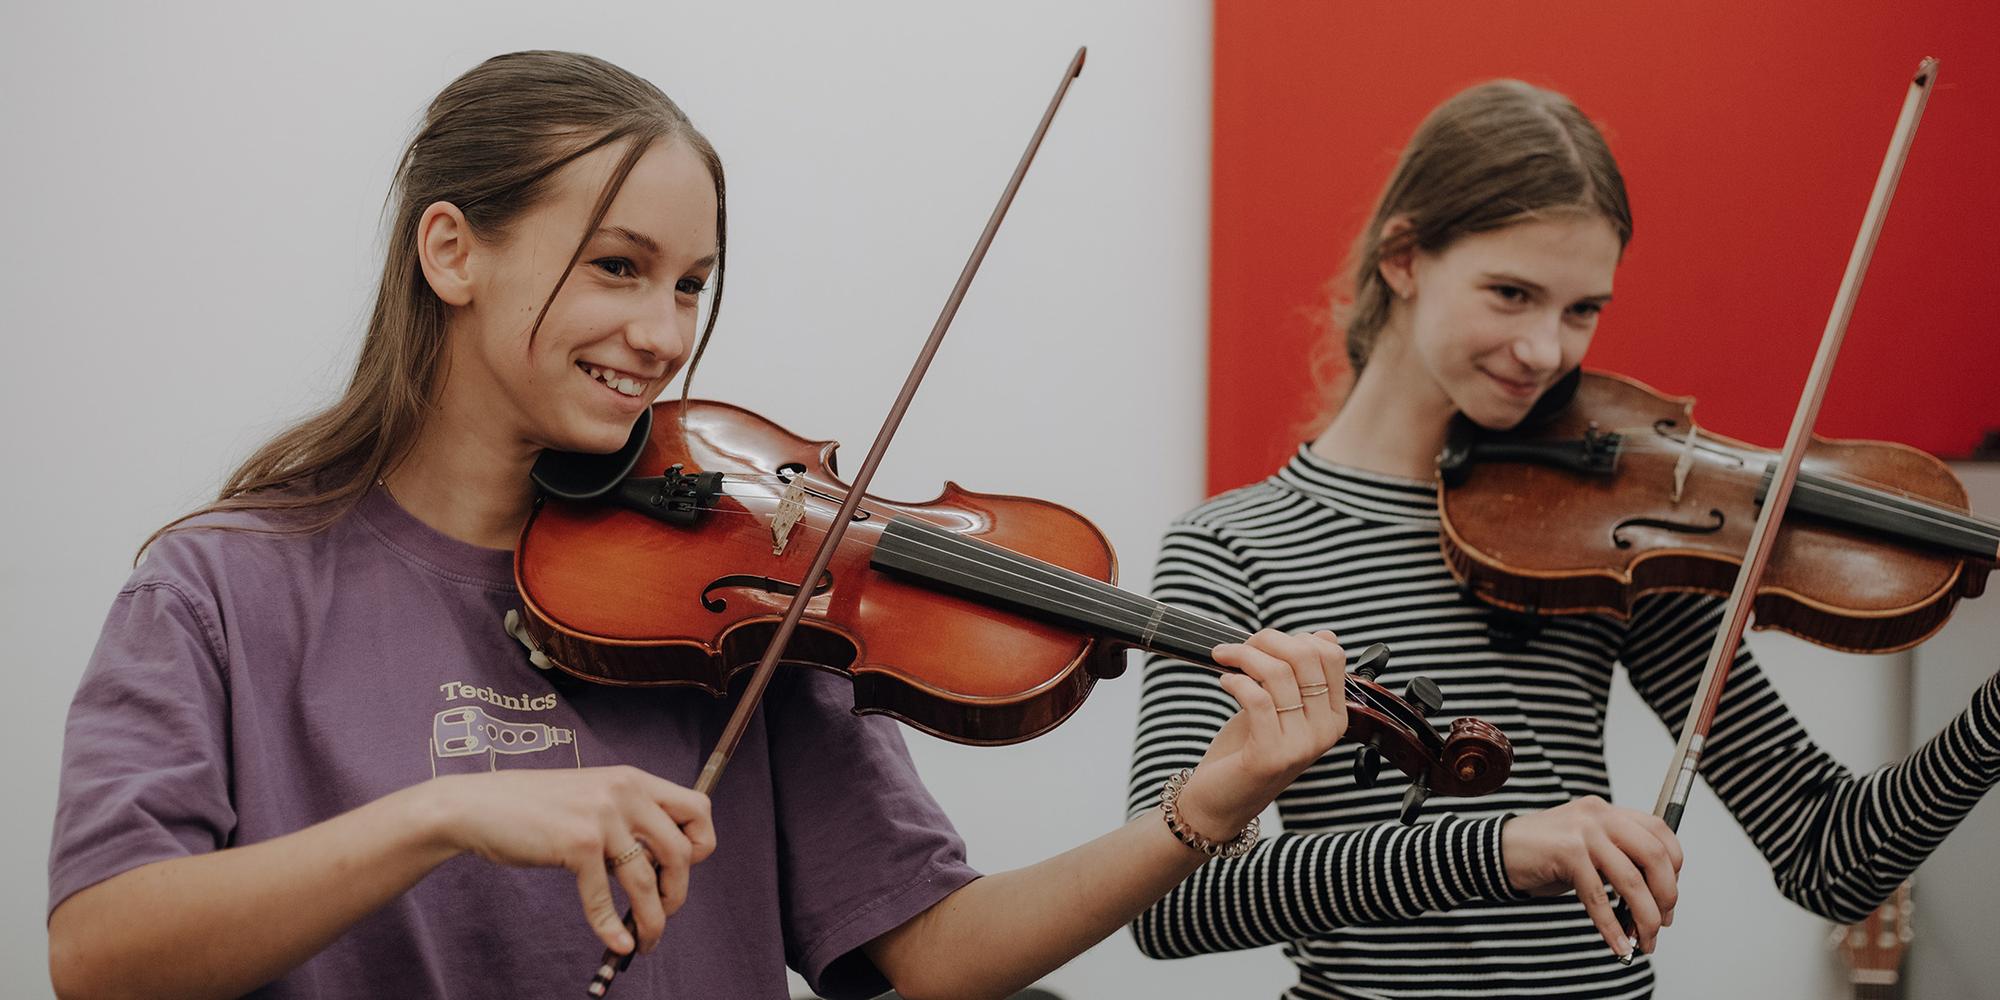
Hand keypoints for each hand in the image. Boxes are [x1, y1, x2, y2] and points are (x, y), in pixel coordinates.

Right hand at [424, 766, 714, 954]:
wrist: (477, 805)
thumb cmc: (533, 806)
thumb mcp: (593, 794)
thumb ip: (628, 815)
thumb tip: (661, 860)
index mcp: (633, 779)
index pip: (698, 807)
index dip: (701, 843)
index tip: (683, 867)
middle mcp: (625, 793)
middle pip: (681, 852)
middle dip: (678, 891)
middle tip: (666, 910)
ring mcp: (601, 818)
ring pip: (647, 881)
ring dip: (652, 920)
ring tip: (646, 942)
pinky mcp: (577, 844)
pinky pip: (604, 897)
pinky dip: (612, 928)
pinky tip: (617, 944)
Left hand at [1175, 629, 1348, 842]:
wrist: (1222, 799)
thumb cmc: (1247, 748)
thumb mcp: (1279, 706)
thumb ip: (1300, 676)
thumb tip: (1322, 635)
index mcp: (1334, 716)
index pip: (1331, 655)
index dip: (1295, 638)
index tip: (1265, 644)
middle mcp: (1325, 731)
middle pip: (1307, 657)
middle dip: (1268, 640)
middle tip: (1239, 647)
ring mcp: (1301, 745)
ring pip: (1279, 674)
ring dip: (1244, 656)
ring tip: (1223, 658)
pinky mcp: (1271, 755)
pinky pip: (1258, 698)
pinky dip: (1236, 681)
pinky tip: (1224, 681)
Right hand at [1500, 796, 1682, 958]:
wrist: (1495, 850)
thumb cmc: (1542, 854)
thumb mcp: (1587, 848)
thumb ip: (1618, 859)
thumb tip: (1654, 899)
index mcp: (1608, 811)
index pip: (1661, 832)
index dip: (1674, 868)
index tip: (1668, 899)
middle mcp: (1599, 815)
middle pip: (1654, 856)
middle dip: (1666, 897)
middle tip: (1662, 924)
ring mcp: (1582, 831)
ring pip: (1631, 880)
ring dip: (1644, 918)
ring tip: (1642, 941)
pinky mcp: (1566, 852)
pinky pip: (1598, 897)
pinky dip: (1611, 927)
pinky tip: (1617, 944)